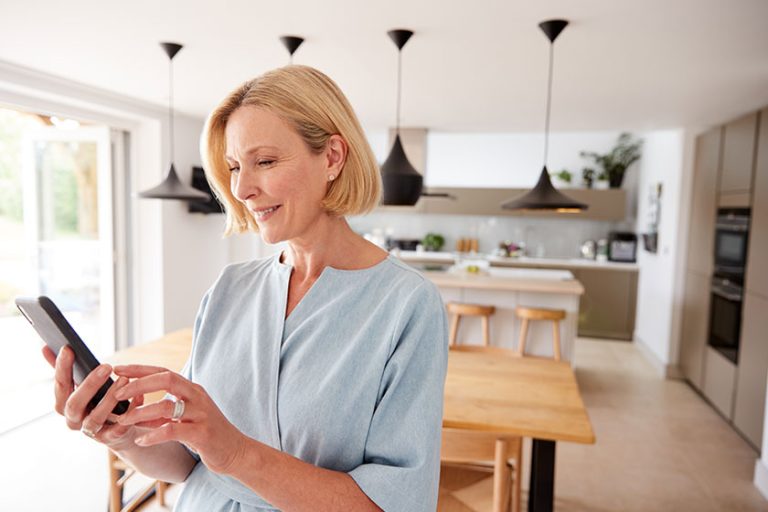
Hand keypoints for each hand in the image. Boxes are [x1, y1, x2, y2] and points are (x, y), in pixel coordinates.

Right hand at [41, 346, 143, 448]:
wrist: (119, 430)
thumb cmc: (97, 401)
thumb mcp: (81, 385)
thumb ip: (65, 369)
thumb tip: (44, 347)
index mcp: (65, 404)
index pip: (60, 386)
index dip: (61, 368)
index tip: (68, 349)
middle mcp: (74, 420)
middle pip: (74, 404)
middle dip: (89, 384)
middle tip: (106, 366)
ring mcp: (91, 431)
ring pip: (96, 417)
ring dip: (110, 398)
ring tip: (124, 380)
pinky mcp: (111, 438)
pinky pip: (119, 428)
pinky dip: (129, 411)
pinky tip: (138, 397)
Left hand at [113, 365, 245, 474]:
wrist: (235, 451)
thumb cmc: (206, 434)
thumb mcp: (184, 419)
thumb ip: (163, 413)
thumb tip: (135, 412)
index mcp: (192, 389)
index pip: (164, 372)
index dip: (140, 369)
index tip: (118, 369)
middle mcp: (197, 396)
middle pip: (167, 379)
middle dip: (139, 384)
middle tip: (118, 393)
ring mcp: (201, 414)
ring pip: (167, 406)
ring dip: (141, 412)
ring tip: (124, 420)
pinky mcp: (202, 433)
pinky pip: (172, 430)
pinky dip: (153, 435)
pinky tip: (140, 440)